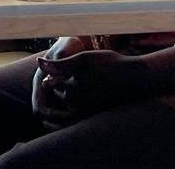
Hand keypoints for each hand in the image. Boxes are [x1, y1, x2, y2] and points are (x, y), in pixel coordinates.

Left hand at [31, 45, 153, 128]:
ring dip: (74, 91)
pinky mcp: (96, 114)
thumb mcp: (82, 60)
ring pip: (72, 100)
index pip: (53, 82)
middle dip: (65, 83)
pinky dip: (84, 99)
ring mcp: (87, 111)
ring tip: (92, 79)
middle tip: (85, 73)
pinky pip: (82, 107)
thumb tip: (38, 63)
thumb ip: (58, 64)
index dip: (59, 72)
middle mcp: (77, 104)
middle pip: (62, 93)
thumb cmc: (109, 65)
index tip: (72, 65)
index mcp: (71, 90)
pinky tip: (97, 87)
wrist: (136, 79)